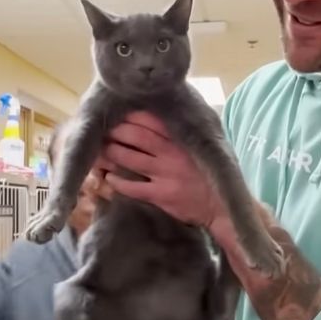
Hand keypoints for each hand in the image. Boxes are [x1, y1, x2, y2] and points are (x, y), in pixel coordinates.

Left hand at [98, 111, 223, 230]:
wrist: (221, 206)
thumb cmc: (208, 173)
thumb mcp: (201, 146)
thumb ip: (181, 133)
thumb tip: (159, 115)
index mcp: (182, 139)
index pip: (151, 120)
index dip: (130, 116)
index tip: (116, 114)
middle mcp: (172, 153)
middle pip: (136, 136)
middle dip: (115, 132)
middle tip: (101, 133)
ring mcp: (166, 174)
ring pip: (129, 159)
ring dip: (110, 154)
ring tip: (98, 153)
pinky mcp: (162, 195)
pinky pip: (133, 187)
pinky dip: (117, 182)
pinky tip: (109, 178)